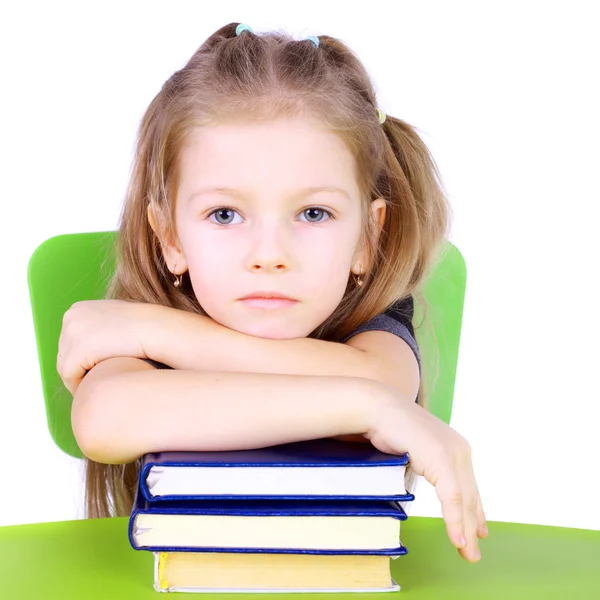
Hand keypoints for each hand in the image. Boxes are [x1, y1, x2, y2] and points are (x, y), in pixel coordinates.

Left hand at [57, 299, 154, 395]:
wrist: (156, 328)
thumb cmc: (144, 327)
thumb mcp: (116, 319)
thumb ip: (101, 327)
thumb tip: (95, 343)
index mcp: (77, 309)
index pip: (69, 341)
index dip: (80, 359)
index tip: (93, 371)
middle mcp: (70, 316)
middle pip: (64, 353)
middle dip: (78, 369)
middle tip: (93, 382)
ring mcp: (72, 332)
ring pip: (65, 366)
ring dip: (78, 379)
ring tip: (95, 387)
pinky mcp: (78, 350)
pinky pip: (69, 376)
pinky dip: (78, 386)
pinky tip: (94, 389)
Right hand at [365, 400, 486, 562]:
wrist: (378, 408)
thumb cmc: (389, 428)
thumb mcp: (415, 451)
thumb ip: (427, 465)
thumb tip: (428, 481)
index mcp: (455, 447)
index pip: (469, 486)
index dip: (475, 511)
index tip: (479, 531)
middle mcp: (460, 450)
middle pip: (470, 496)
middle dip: (472, 526)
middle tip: (472, 552)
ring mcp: (453, 453)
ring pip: (464, 500)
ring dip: (465, 530)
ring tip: (467, 553)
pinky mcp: (442, 460)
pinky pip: (452, 497)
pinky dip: (455, 520)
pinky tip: (458, 539)